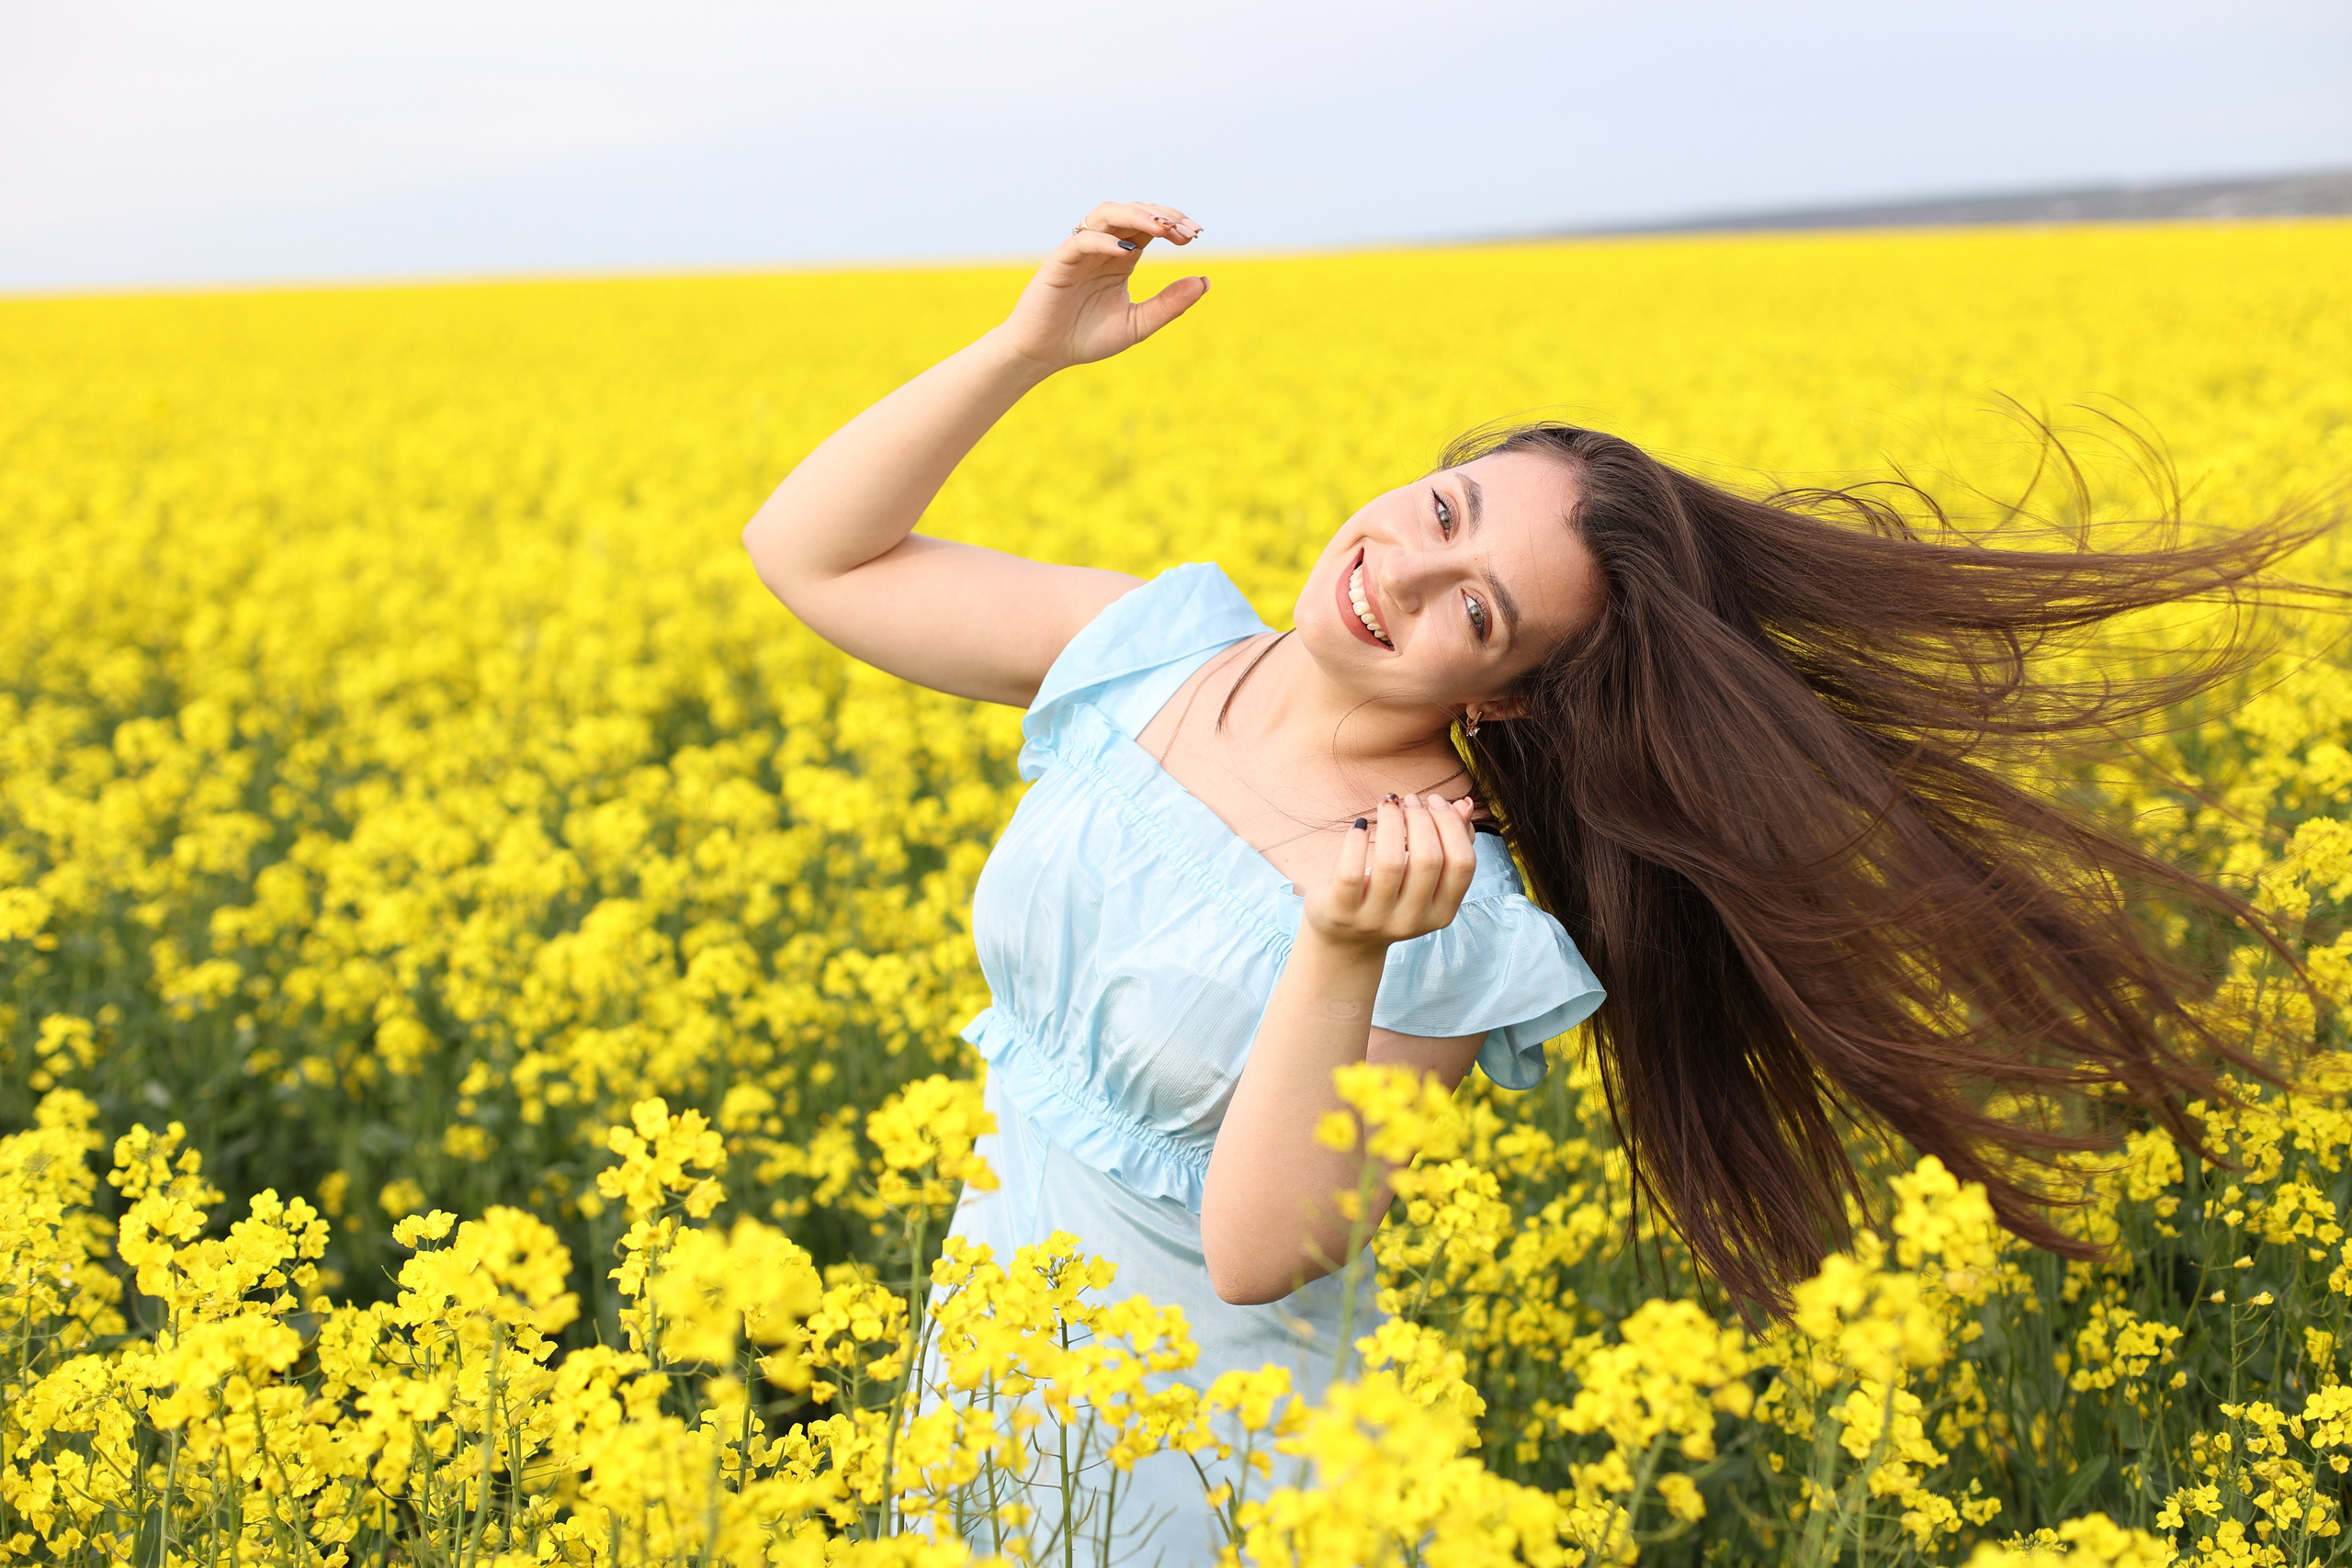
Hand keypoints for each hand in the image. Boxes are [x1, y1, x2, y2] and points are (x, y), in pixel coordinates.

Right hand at [992, 200, 1206, 370]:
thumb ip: (1169, 304)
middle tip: (1186, 230)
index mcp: (1121, 257)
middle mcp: (1102, 247)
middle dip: (1162, 215)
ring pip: (1107, 214)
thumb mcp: (1137, 324)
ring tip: (1161, 228)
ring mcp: (1080, 251)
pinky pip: (1082, 241)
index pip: (1150, 227)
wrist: (1045, 354)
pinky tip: (1126, 251)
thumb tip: (1205, 282)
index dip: (1173, 224)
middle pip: (1133, 212)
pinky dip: (1104, 241)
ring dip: (1136, 216)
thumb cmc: (1087, 338)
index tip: (1196, 234)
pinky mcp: (1059, 262)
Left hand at [1303, 793, 1477, 950]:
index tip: (1435, 801)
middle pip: (1429, 859)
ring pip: (1391, 861)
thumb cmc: (1390, 897)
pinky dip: (1356, 841)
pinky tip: (1359, 825)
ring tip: (1387, 804)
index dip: (1452, 825)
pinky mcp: (1342, 911)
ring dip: (1391, 822)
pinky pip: (1352, 871)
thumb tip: (1463, 804)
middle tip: (1408, 800)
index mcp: (1441, 913)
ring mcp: (1375, 919)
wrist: (1345, 940)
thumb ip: (1447, 843)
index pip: (1462, 864)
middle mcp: (1412, 920)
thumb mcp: (1422, 880)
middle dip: (1420, 818)